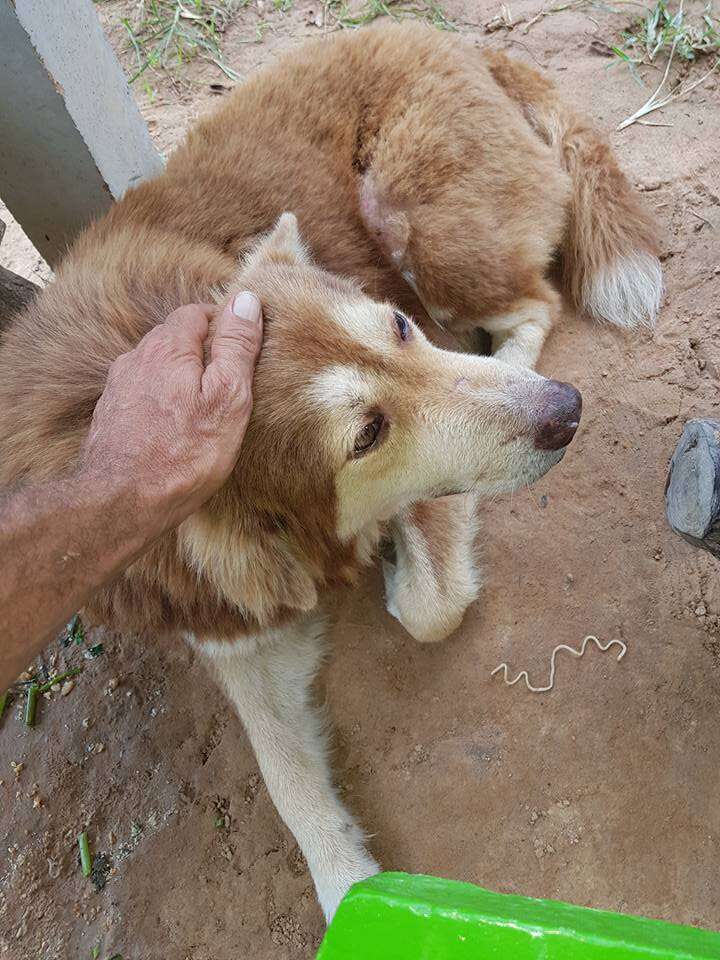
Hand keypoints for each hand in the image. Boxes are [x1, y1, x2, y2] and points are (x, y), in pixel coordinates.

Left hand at [80, 292, 262, 533]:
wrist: (121, 502)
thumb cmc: (183, 454)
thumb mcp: (227, 398)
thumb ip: (236, 347)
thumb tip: (245, 300)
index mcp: (167, 348)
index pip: (197, 312)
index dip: (224, 323)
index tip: (244, 346)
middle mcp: (136, 359)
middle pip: (174, 338)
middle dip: (202, 350)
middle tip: (230, 378)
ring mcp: (119, 388)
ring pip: (156, 367)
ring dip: (180, 377)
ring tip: (204, 405)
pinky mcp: (110, 416)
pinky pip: (143, 394)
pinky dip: (162, 400)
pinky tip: (175, 427)